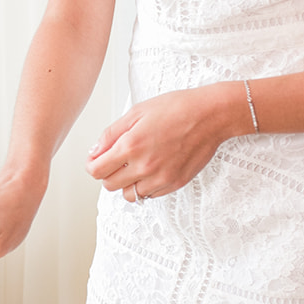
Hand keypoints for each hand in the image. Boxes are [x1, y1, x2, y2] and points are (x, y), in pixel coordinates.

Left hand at [86, 85, 240, 201]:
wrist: (210, 116)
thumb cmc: (176, 108)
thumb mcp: (136, 112)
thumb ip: (111, 134)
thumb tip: (94, 152)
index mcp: (131, 145)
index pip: (97, 171)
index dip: (92, 165)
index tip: (96, 160)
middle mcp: (144, 166)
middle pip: (110, 185)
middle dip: (108, 173)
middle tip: (116, 161)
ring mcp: (161, 178)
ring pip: (130, 195)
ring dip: (127, 183)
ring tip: (135, 166)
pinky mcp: (175, 183)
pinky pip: (150, 195)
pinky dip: (146, 186)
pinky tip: (151, 169)